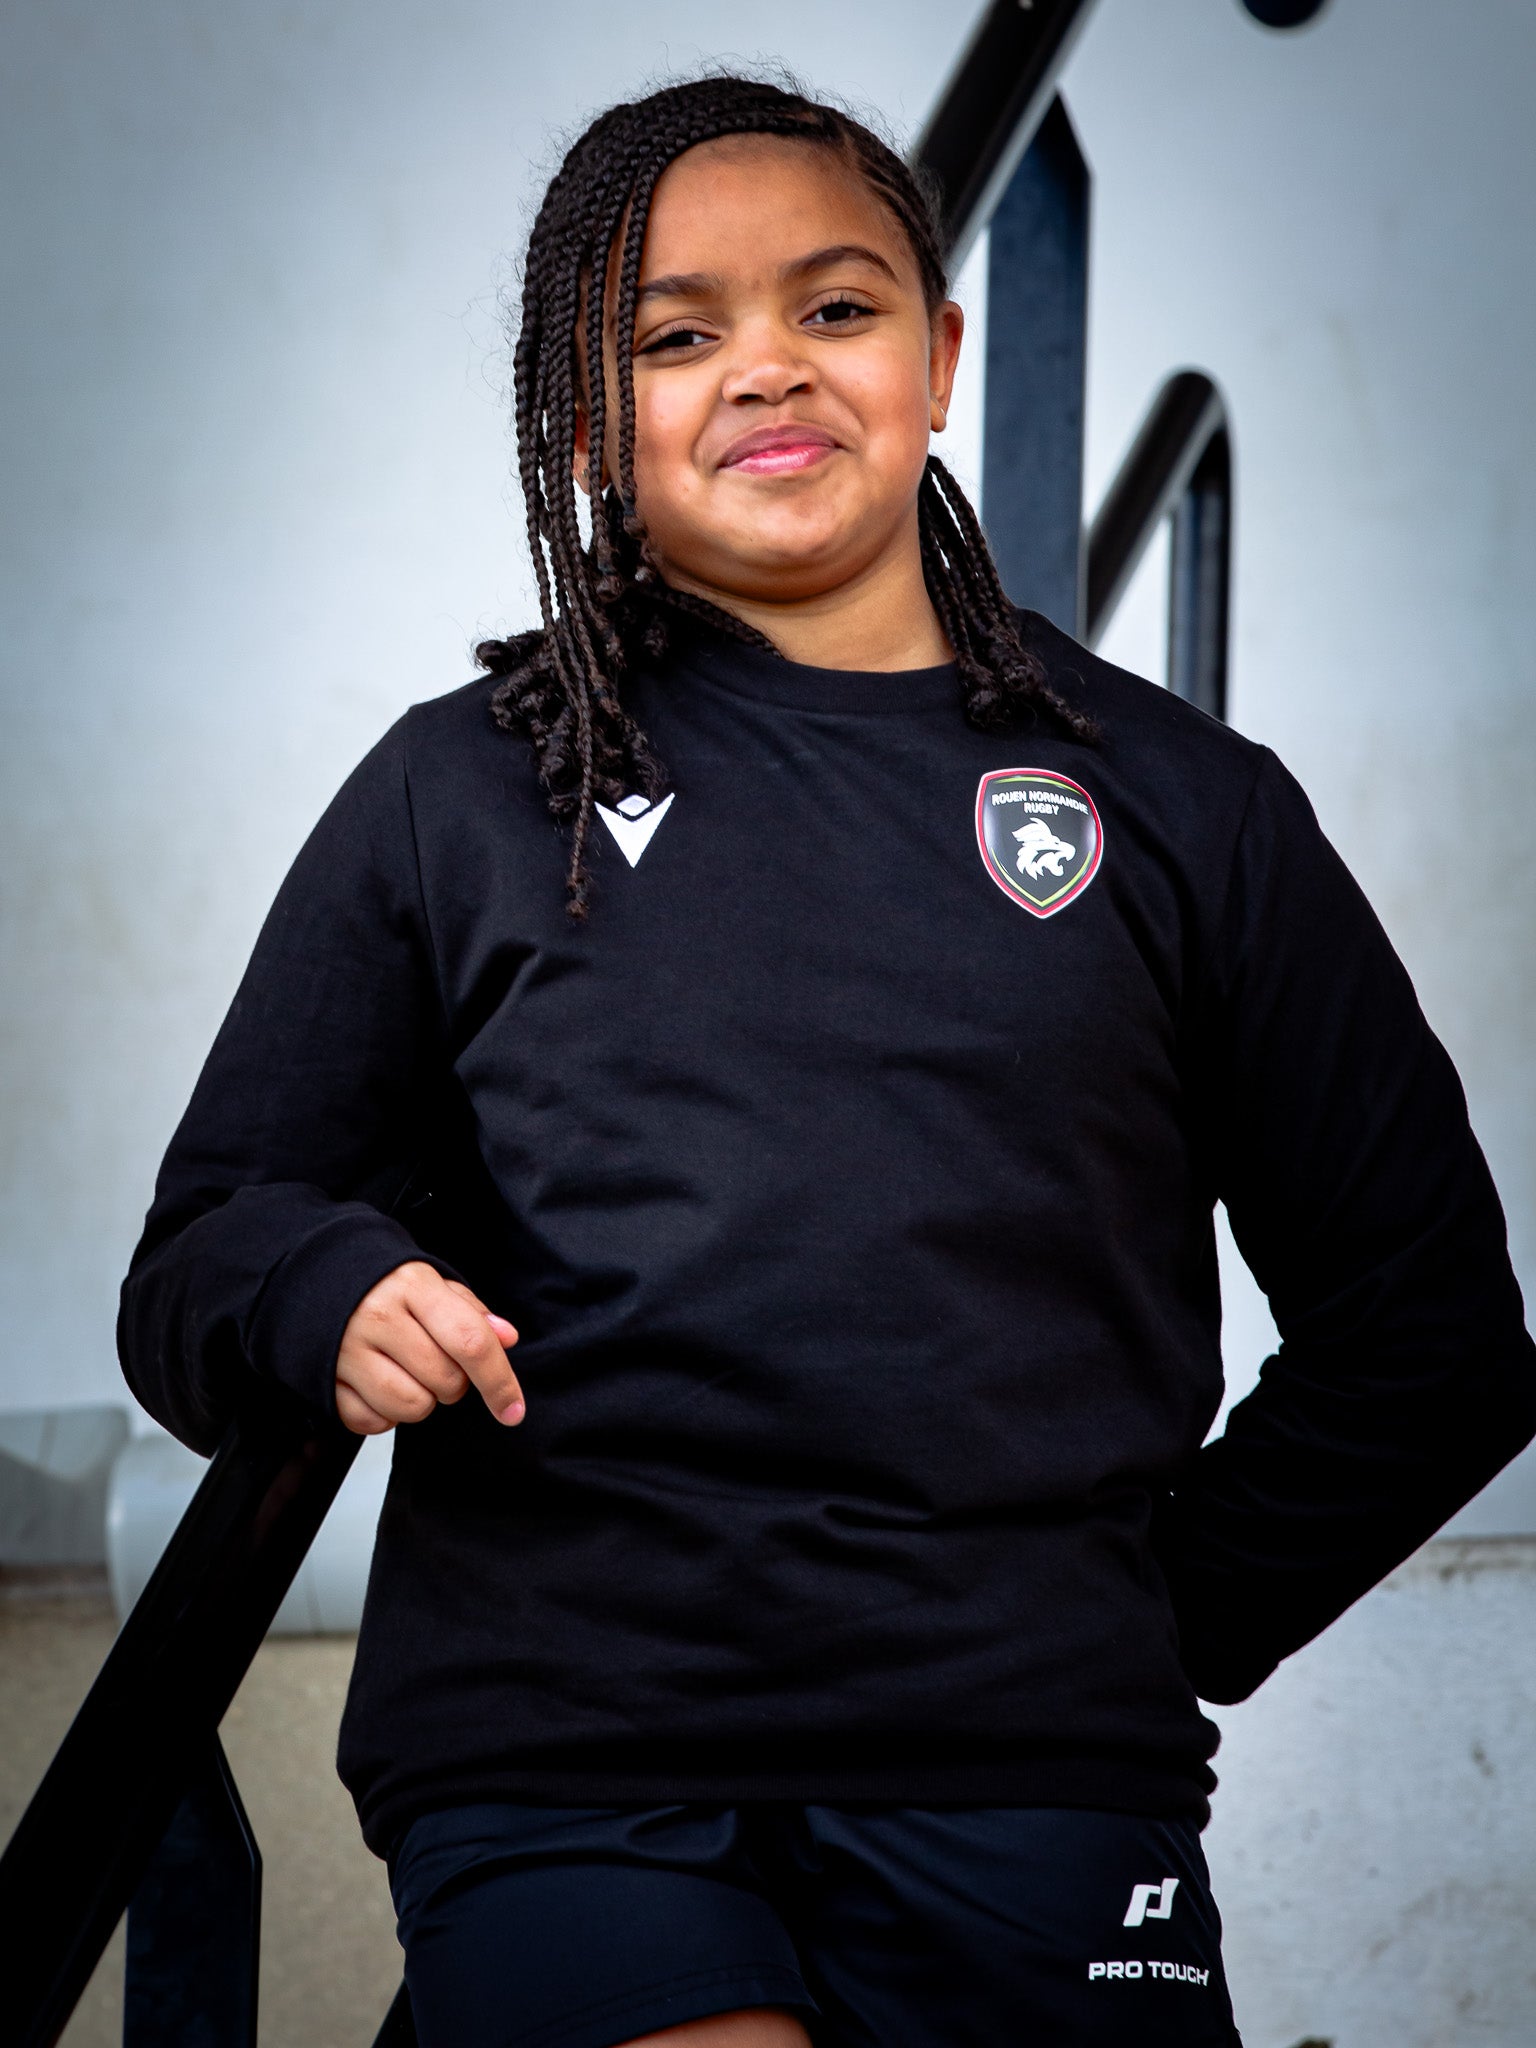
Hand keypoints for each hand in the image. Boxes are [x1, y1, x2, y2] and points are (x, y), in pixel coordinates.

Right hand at [335, 1261, 521, 1435]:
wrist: (318, 1280)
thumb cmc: (386, 1288)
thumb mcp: (431, 1285)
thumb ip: (471, 1312)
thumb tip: (507, 1339)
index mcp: (412, 1287)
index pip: (470, 1341)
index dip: (499, 1381)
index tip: (513, 1410)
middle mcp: (376, 1317)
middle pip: (445, 1382)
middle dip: (454, 1384)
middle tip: (435, 1361)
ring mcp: (347, 1351)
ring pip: (412, 1408)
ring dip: (421, 1401)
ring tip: (407, 1373)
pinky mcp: (325, 1382)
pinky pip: (373, 1423)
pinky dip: (384, 1415)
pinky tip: (378, 1385)